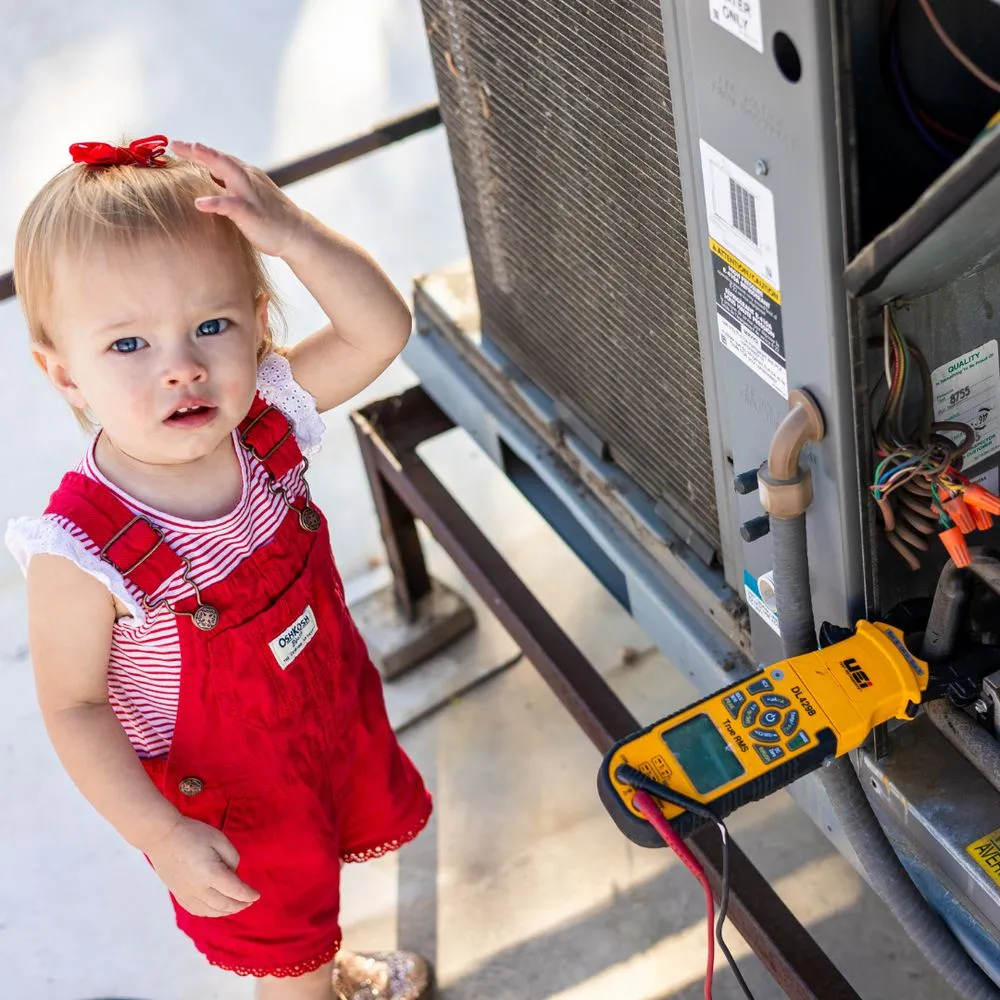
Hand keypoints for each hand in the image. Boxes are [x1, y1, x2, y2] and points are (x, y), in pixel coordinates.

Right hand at [145, 814, 260, 917]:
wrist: (162, 837)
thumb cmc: (193, 834)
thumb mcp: (220, 839)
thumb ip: (232, 859)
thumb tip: (233, 874)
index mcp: (211, 874)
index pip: (236, 891)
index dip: (248, 895)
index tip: (257, 895)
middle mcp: (199, 889)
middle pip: (224, 905)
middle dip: (240, 905)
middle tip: (249, 901)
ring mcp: (187, 894)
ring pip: (211, 911)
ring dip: (226, 911)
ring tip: (236, 905)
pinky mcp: (178, 895)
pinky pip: (197, 911)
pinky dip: (210, 912)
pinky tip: (216, 908)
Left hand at [172, 140, 309, 257]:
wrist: (298, 234)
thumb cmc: (271, 218)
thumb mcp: (251, 196)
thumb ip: (232, 188)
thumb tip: (208, 186)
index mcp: (246, 175)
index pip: (220, 159)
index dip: (198, 152)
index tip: (176, 146)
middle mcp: (248, 179)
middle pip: (221, 158)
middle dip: (198, 150)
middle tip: (175, 143)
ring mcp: (251, 195)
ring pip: (229, 171)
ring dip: (210, 159)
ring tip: (190, 150)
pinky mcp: (252, 213)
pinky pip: (232, 205)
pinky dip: (216, 202)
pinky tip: (200, 204)